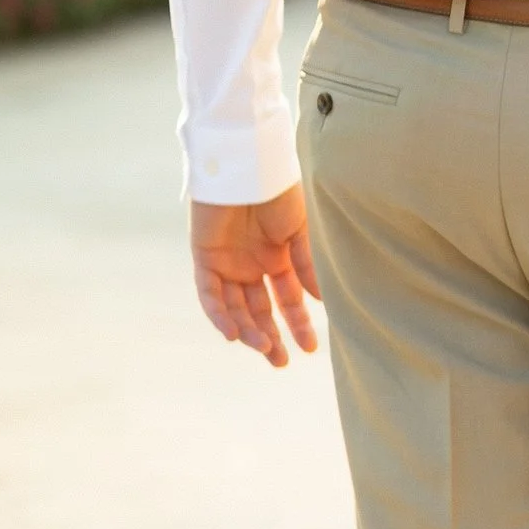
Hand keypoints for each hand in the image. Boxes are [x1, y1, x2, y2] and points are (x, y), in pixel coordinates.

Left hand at [191, 188, 321, 367]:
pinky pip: (210, 295)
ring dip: (248, 330)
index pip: (287, 299)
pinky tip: (234, 333)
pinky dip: (220, 315)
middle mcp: (252, 264)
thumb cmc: (277, 192)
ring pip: (235, 308)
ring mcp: (227, 262)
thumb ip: (306, 267)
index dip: (298, 323)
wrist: (248, 165)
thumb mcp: (299, 233)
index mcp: (277, 257)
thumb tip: (322, 301)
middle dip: (271, 337)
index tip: (311, 347)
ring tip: (264, 349)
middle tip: (282, 362)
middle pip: (259, 310)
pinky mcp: (205, 258)